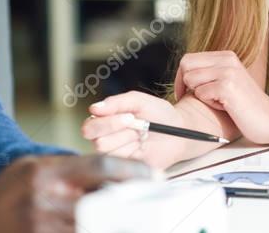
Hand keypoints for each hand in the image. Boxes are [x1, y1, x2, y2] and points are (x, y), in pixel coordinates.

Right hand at [0, 154, 148, 232]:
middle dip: (129, 204)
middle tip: (151, 204)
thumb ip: (70, 166)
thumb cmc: (12, 187)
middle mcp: (46, 199)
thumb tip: (110, 171)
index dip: (132, 171)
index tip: (154, 176)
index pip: (100, 166)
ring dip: (115, 224)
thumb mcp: (36, 164)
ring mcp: (42, 225)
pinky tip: (106, 227)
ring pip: (93, 227)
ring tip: (134, 219)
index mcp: (49, 172)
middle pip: (102, 202)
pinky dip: (93, 231)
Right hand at [83, 91, 198, 168]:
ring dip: (128, 142)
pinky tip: (143, 147)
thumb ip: (117, 102)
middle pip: (97, 142)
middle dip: (119, 131)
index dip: (107, 122)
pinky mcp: (127, 167)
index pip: (90, 126)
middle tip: (136, 126)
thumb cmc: (159, 114)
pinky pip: (121, 164)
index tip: (129, 116)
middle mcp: (107, 139)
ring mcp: (116, 155)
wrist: (178, 130)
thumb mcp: (139, 101)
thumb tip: (94, 108)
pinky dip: (134, 153)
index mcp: (105, 122)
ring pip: (109, 153)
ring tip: (141, 136)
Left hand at [175, 50, 268, 143]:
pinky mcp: (227, 86)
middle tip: (198, 98)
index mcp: (227, 56)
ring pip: (190, 79)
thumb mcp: (228, 81)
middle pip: (186, 64)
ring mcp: (228, 71)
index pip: (189, 58)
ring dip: (199, 94)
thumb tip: (183, 74)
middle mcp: (227, 59)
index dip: (181, 77)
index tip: (185, 92)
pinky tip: (225, 106)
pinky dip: (208, 103)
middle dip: (185, 84)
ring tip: (218, 101)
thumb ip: (210, 73)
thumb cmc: (247, 106)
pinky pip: (200, 93)